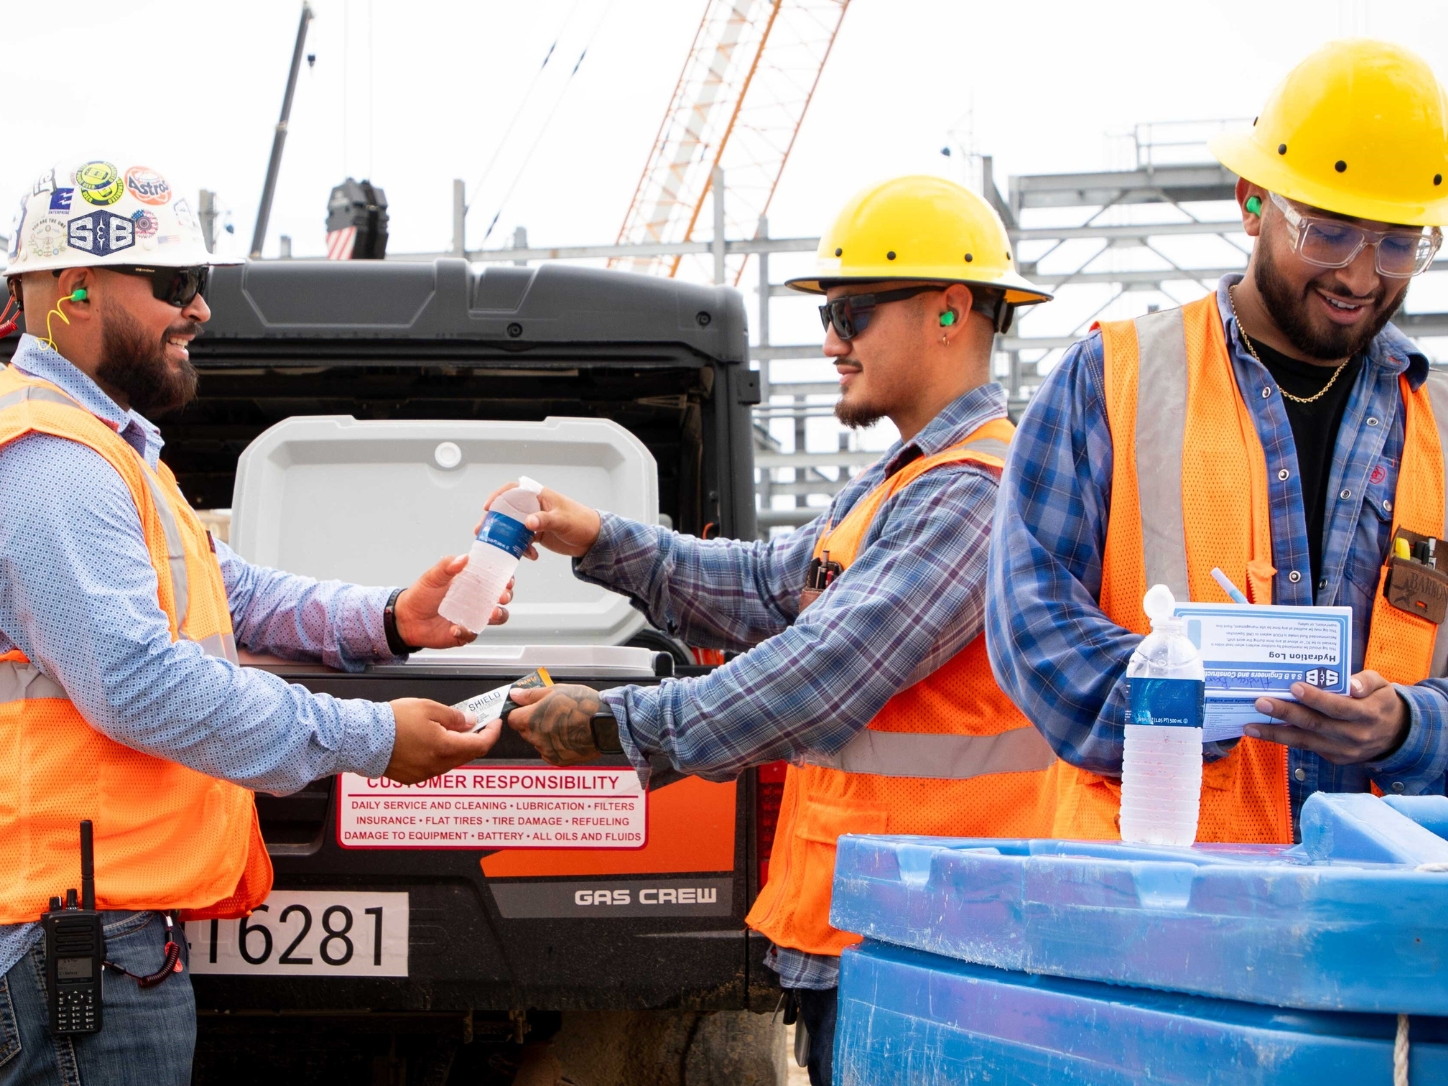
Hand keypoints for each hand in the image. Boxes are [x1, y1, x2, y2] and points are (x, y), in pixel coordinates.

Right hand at [384, 698, 499, 783]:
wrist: (363, 738)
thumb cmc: (393, 721)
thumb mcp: (429, 708)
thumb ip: (454, 717)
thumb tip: (470, 722)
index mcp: (445, 748)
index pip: (480, 745)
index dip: (491, 733)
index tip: (494, 723)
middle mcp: (437, 766)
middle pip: (466, 755)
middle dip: (474, 739)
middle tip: (473, 723)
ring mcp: (424, 774)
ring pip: (450, 761)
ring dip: (456, 747)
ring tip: (448, 729)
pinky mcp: (412, 777)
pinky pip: (434, 767)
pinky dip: (439, 755)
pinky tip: (431, 741)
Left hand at [394, 555, 512, 647]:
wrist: (406, 619)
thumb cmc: (420, 595)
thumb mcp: (432, 577)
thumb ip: (447, 566)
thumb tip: (464, 558)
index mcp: (472, 583)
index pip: (495, 579)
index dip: (505, 579)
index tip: (507, 580)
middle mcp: (476, 599)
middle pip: (501, 598)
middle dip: (506, 596)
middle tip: (502, 596)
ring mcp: (473, 616)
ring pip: (497, 617)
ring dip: (498, 615)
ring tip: (491, 614)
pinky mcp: (465, 632)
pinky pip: (473, 633)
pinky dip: (466, 631)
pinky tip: (455, 628)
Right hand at [479, 481, 601, 558]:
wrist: (593, 539)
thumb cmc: (581, 522)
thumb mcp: (562, 520)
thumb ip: (545, 521)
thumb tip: (528, 523)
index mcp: (538, 496)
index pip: (513, 489)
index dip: (498, 496)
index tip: (488, 507)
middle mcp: (533, 507)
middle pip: (507, 510)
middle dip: (494, 521)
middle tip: (482, 531)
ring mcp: (534, 521)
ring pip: (512, 527)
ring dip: (505, 538)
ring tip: (500, 548)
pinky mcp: (536, 535)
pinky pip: (522, 541)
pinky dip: (522, 549)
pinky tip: (532, 556)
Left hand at [500, 684, 601, 765]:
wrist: (605, 724)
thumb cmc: (583, 705)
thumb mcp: (556, 691)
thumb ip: (531, 695)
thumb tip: (514, 695)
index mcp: (531, 719)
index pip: (512, 718)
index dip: (520, 712)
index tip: (530, 708)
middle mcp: (535, 737)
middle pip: (524, 731)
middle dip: (532, 723)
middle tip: (551, 714)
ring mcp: (546, 750)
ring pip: (537, 742)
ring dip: (543, 735)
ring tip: (563, 725)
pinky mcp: (558, 760)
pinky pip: (548, 752)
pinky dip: (554, 746)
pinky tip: (568, 736)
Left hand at [1244, 670, 1410, 764]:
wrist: (1395, 735)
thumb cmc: (1380, 701)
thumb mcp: (1383, 686)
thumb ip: (1367, 682)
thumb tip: (1351, 686)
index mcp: (1367, 714)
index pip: (1338, 707)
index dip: (1316, 698)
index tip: (1294, 686)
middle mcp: (1353, 735)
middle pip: (1315, 725)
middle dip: (1286, 713)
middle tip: (1260, 702)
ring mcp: (1342, 750)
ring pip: (1305, 742)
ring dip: (1275, 733)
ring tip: (1250, 726)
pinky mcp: (1333, 758)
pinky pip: (1306, 748)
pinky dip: (1283, 739)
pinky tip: (1263, 731)